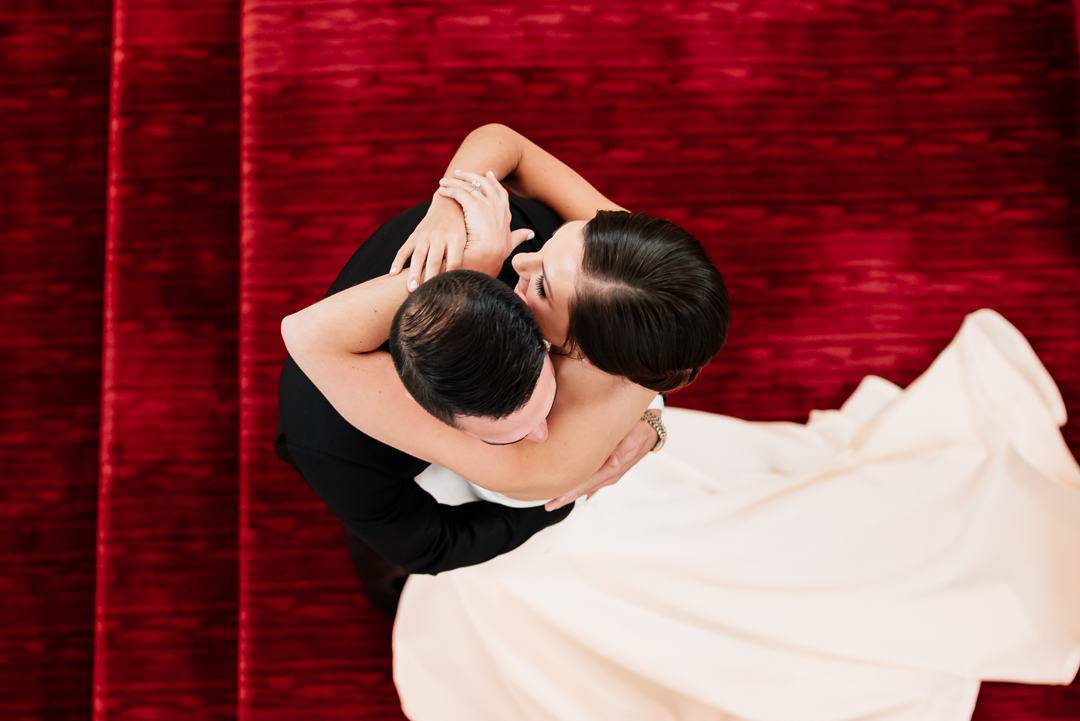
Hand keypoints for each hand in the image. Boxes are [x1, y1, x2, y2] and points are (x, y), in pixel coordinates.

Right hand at [389, 191, 468, 291]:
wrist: (448, 204)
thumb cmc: (460, 228)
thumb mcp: (466, 240)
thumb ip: (462, 257)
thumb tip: (463, 281)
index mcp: (456, 239)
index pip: (453, 262)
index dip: (450, 277)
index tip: (447, 292)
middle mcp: (439, 236)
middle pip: (434, 261)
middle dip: (429, 278)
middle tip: (425, 295)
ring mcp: (425, 235)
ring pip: (418, 257)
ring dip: (413, 273)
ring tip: (411, 289)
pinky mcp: (414, 235)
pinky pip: (404, 249)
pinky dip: (397, 261)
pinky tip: (393, 274)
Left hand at [436, 170, 533, 277]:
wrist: (489, 256)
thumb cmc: (497, 255)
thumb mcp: (511, 243)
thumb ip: (520, 236)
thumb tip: (531, 233)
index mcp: (505, 212)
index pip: (500, 191)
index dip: (493, 182)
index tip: (488, 175)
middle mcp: (497, 204)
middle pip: (483, 183)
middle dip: (470, 176)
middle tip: (459, 173)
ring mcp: (485, 204)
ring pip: (468, 186)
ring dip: (454, 182)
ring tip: (444, 181)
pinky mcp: (473, 205)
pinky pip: (458, 192)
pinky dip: (449, 190)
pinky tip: (442, 191)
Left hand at [544, 414, 659, 511]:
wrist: (650, 431)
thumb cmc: (637, 431)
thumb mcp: (630, 437)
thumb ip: (620, 450)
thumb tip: (612, 462)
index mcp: (612, 469)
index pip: (587, 483)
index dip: (571, 490)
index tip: (557, 497)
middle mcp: (610, 475)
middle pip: (584, 489)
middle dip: (566, 497)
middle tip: (549, 506)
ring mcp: (610, 474)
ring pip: (587, 487)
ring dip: (571, 494)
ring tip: (555, 501)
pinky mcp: (609, 470)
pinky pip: (592, 482)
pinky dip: (581, 488)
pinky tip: (571, 492)